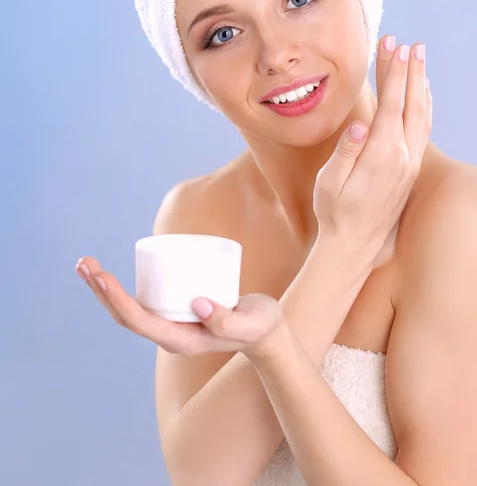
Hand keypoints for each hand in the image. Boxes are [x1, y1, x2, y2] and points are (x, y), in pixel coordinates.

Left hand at [75, 257, 285, 358]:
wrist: (263, 331)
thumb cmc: (258, 326)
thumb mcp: (251, 323)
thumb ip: (229, 319)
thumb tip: (198, 303)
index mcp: (181, 341)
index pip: (139, 322)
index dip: (117, 300)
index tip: (101, 276)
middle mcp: (169, 335)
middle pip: (125, 317)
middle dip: (101, 291)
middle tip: (84, 264)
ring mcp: (170, 325)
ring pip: (128, 311)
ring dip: (103, 290)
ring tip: (87, 266)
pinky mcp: (174, 313)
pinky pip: (141, 303)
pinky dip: (121, 289)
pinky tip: (112, 274)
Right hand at [313, 36, 431, 261]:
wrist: (353, 245)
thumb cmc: (334, 214)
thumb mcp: (329, 184)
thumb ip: (346, 153)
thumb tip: (360, 125)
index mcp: (380, 157)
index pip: (391, 105)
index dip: (393, 74)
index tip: (394, 47)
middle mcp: (402, 158)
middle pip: (410, 105)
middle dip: (410, 72)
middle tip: (410, 44)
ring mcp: (409, 165)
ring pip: (422, 116)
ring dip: (421, 86)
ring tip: (419, 61)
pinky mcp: (410, 172)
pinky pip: (423, 131)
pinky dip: (425, 108)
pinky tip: (423, 97)